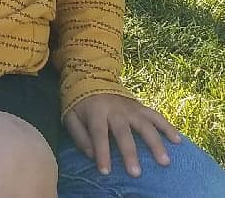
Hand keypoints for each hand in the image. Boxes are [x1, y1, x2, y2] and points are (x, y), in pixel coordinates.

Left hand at [64, 93, 181, 176]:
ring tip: (164, 162)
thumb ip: (79, 136)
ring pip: (144, 124)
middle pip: (123, 131)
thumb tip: (91, 155)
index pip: (98, 133)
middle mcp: (114, 109)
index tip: (105, 171)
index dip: (102, 152)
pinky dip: (168, 127)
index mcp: (95, 111)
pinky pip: (156, 116)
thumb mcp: (70, 116)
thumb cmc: (81, 103)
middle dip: (129, 152)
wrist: (91, 77)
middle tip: (135, 173)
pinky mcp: (140, 107)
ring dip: (155, 143)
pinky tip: (178, 141)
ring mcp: (130, 107)